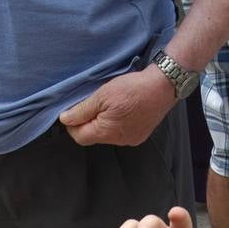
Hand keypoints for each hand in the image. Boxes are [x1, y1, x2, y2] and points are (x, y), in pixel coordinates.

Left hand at [59, 66, 175, 146]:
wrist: (163, 86)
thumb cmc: (133, 89)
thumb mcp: (102, 95)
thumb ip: (82, 110)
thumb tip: (65, 119)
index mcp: (107, 132)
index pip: (79, 137)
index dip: (72, 124)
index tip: (73, 110)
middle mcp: (119, 141)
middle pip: (94, 136)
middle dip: (89, 121)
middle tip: (93, 102)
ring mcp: (131, 139)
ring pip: (108, 134)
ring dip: (103, 121)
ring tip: (110, 104)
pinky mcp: (140, 135)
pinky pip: (121, 132)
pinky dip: (117, 122)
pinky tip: (122, 109)